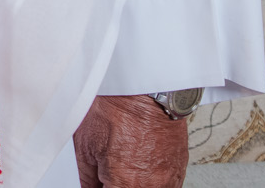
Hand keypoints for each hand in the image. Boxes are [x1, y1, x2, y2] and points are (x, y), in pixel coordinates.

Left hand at [74, 93, 189, 187]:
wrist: (145, 87)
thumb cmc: (116, 108)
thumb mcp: (85, 145)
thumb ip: (86, 178)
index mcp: (127, 184)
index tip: (96, 181)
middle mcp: (153, 187)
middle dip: (114, 185)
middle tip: (105, 171)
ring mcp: (170, 180)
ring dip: (132, 184)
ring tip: (121, 165)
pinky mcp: (179, 169)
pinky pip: (164, 186)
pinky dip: (148, 181)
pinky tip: (136, 165)